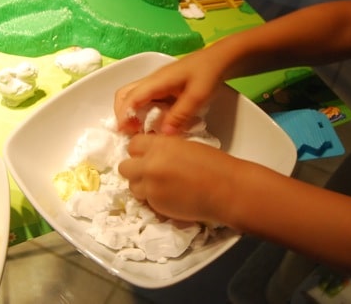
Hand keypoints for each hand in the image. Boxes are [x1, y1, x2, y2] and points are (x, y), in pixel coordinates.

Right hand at [114, 50, 224, 134]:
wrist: (221, 59)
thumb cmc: (209, 74)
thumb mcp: (197, 96)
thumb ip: (180, 115)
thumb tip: (163, 134)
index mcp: (157, 81)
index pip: (130, 97)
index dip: (124, 116)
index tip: (125, 133)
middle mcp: (152, 81)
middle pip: (124, 94)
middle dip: (123, 114)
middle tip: (133, 132)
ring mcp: (157, 83)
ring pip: (134, 96)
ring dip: (132, 113)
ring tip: (142, 130)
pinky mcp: (164, 87)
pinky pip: (146, 99)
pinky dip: (143, 111)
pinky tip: (155, 123)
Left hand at [118, 133, 238, 222]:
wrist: (226, 189)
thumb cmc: (214, 164)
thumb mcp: (185, 146)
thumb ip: (164, 148)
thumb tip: (153, 154)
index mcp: (159, 145)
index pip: (132, 145)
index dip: (139, 151)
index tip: (146, 155)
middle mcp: (150, 165)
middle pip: (124, 167)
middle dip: (135, 169)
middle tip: (149, 172)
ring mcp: (151, 187)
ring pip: (132, 187)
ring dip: (142, 186)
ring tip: (159, 187)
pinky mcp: (156, 205)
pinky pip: (145, 201)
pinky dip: (153, 199)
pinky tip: (169, 196)